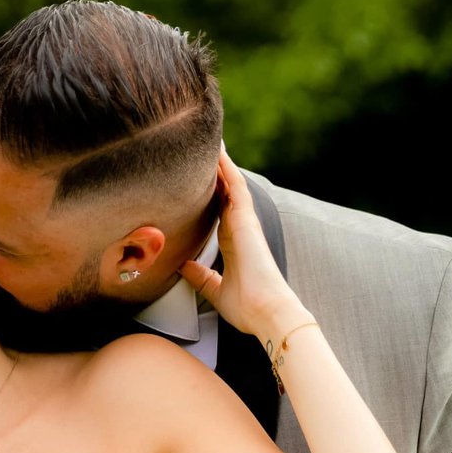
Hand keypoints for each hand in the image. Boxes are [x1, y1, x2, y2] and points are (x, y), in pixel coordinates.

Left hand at [180, 149, 311, 342]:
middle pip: (225, 192)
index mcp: (233, 244)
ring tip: (211, 140)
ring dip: (221, 163)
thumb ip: (201, 278)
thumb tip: (183, 266)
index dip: (210, 193)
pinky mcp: (247, 221)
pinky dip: (227, 169)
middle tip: (204, 149)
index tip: (198, 179)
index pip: (218, 211)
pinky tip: (219, 151)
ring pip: (231, 184)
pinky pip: (236, 187)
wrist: (268, 312)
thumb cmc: (248, 307)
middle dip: (215, 172)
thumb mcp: (216, 291)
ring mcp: (245, 223)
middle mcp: (240, 229)